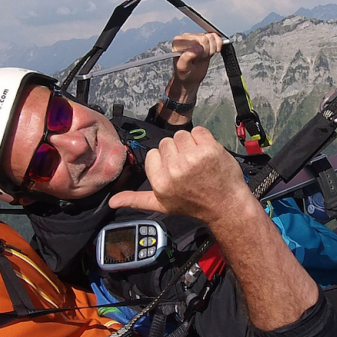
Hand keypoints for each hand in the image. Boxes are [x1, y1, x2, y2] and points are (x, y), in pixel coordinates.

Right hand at [108, 127, 253, 223]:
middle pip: (167, 142)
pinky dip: (203, 138)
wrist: (226, 205)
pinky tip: (208, 153)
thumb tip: (111, 202)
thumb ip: (136, 200)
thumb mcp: (161, 205)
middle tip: (189, 168)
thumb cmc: (192, 204)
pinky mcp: (210, 148)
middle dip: (178, 152)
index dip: (165, 161)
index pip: (153, 154)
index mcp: (160, 182)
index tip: (176, 172)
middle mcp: (174, 169)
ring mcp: (193, 158)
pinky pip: (199, 131)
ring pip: (182, 135)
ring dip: (190, 144)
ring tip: (198, 161)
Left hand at [170, 32, 222, 88]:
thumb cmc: (184, 72)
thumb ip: (187, 57)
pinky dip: (218, 43)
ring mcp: (196, 38)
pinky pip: (215, 36)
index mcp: (178, 42)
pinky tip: (214, 50)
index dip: (199, 52)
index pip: (196, 41)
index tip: (195, 59)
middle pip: (204, 38)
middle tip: (199, 59)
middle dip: (205, 51)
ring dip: (211, 49)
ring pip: (210, 37)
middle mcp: (186, 38)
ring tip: (203, 56)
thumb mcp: (183, 67)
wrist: (190, 77)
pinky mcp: (204, 39)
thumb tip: (197, 48)